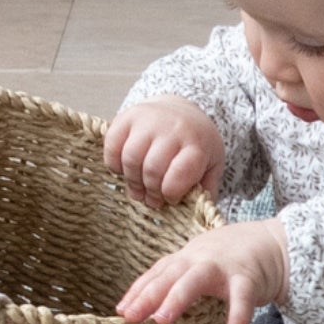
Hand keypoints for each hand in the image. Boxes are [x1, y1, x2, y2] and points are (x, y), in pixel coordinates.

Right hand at [103, 96, 224, 205]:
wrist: (180, 110)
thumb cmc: (195, 143)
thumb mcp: (211, 165)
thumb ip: (206, 190)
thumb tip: (197, 213)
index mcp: (196, 143)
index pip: (180, 173)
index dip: (172, 193)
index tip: (171, 198)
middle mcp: (172, 128)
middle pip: (152, 169)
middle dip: (150, 192)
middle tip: (153, 199)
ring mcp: (147, 120)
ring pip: (130, 159)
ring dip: (132, 181)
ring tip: (139, 188)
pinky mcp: (126, 117)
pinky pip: (112, 146)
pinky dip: (114, 164)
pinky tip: (124, 169)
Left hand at [115, 218, 288, 323]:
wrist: (270, 243)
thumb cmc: (226, 260)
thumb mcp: (197, 266)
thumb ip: (174, 283)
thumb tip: (140, 310)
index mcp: (185, 259)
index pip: (157, 274)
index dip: (138, 292)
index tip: (121, 312)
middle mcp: (199, 260)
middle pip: (170, 274)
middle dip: (149, 294)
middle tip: (131, 316)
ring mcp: (223, 268)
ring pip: (196, 280)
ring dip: (177, 298)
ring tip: (162, 321)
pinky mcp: (248, 279)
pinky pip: (241, 300)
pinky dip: (236, 319)